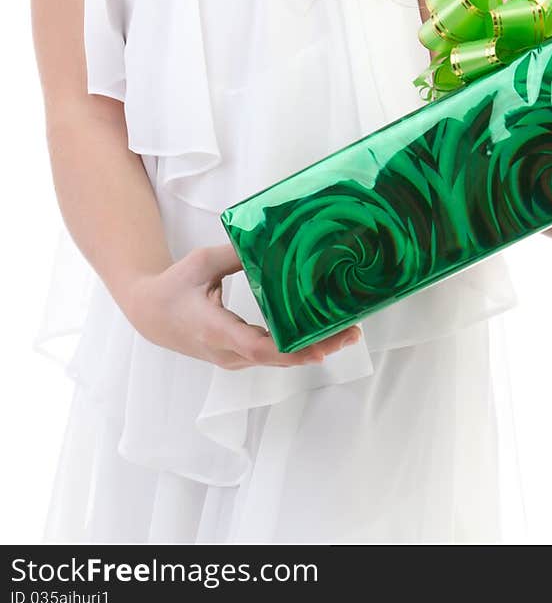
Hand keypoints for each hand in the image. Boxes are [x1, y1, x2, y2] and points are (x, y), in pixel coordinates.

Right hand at [125, 244, 361, 369]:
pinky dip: (298, 348)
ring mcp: (233, 359)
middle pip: (277, 358)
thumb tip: (268, 241)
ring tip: (346, 332)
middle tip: (351, 332)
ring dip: (312, 349)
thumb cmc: (175, 286)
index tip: (319, 346)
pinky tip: (320, 334)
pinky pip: (272, 357)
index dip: (290, 350)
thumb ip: (235, 254)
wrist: (150, 314)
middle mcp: (227, 351)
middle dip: (316, 348)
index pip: (255, 346)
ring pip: (278, 361)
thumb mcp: (202, 262)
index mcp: (215, 328)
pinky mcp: (239, 357)